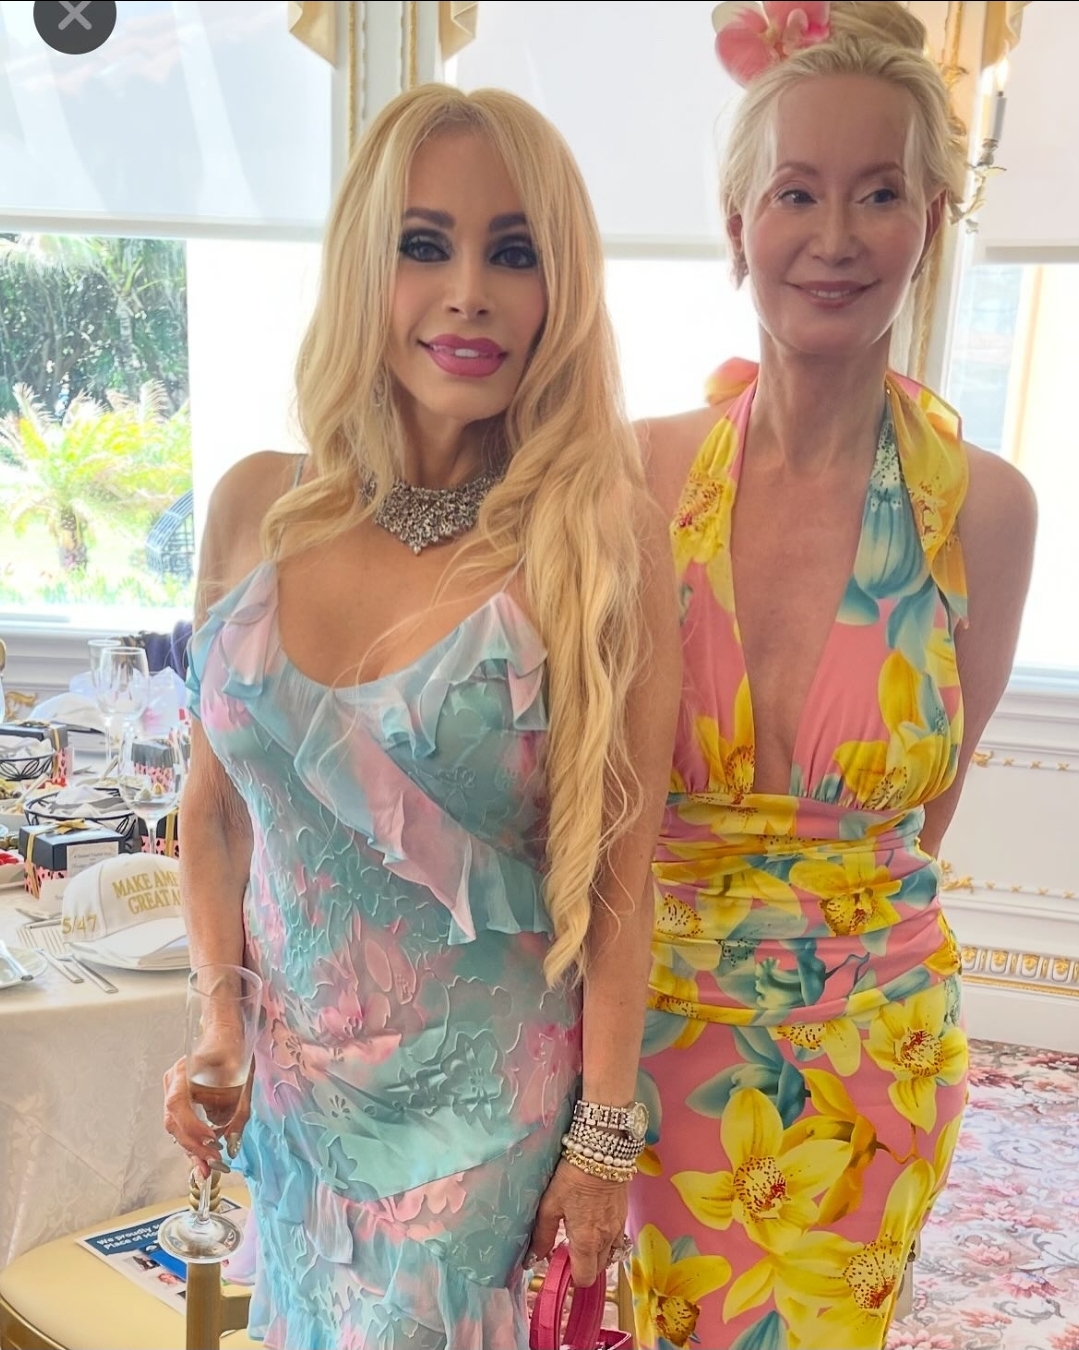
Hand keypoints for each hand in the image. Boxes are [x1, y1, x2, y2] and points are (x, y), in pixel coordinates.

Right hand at [162, 1054, 251, 1179]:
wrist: (224, 1033)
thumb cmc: (234, 1049)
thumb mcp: (243, 1078)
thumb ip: (239, 1112)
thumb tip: (232, 1143)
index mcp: (184, 1070)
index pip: (177, 1104)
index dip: (191, 1126)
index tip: (211, 1140)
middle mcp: (172, 1081)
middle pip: (174, 1121)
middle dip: (193, 1146)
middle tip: (212, 1165)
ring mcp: (171, 1090)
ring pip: (176, 1126)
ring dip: (192, 1148)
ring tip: (207, 1168)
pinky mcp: (179, 1099)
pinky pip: (181, 1122)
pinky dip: (193, 1139)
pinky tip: (203, 1156)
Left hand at [528, 1157, 628, 1287]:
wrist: (602, 1152)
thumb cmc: (572, 1178)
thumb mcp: (550, 1205)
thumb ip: (542, 1235)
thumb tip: (532, 1260)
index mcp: (586, 1242)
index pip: (584, 1278)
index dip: (572, 1277)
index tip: (560, 1263)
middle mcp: (605, 1240)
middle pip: (597, 1270)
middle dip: (583, 1266)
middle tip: (568, 1248)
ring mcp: (618, 1228)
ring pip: (609, 1256)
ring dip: (596, 1254)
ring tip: (582, 1235)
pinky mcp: (624, 1215)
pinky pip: (616, 1240)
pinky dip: (606, 1240)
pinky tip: (594, 1223)